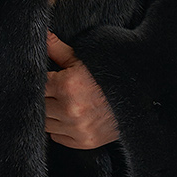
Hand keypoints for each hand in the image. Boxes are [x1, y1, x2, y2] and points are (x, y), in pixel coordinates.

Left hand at [45, 30, 120, 148]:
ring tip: (66, 104)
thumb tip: (42, 34)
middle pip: (39, 106)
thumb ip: (57, 49)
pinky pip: (58, 137)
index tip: (50, 80)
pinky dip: (61, 129)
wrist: (139, 98)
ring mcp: (77, 128)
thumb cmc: (109, 76)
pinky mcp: (84, 142)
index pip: (38, 86)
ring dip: (52, 115)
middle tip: (58, 92)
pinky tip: (72, 117)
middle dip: (46, 98)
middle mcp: (70, 109)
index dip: (43, 83)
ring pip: (46, 124)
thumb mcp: (82, 60)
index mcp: (67, 86)